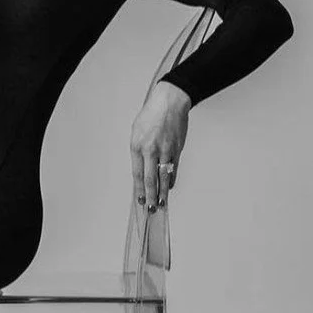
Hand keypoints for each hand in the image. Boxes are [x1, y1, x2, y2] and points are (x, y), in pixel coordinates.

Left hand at [130, 81, 190, 210]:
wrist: (170, 102)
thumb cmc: (150, 115)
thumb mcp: (136, 132)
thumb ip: (138, 151)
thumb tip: (141, 169)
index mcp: (137, 146)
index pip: (137, 174)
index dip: (138, 189)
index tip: (139, 200)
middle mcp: (150, 150)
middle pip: (150, 179)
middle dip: (149, 196)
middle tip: (150, 209)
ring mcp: (165, 150)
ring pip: (164, 177)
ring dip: (162, 192)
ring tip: (160, 204)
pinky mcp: (176, 149)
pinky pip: (173, 169)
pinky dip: (171, 179)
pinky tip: (169, 188)